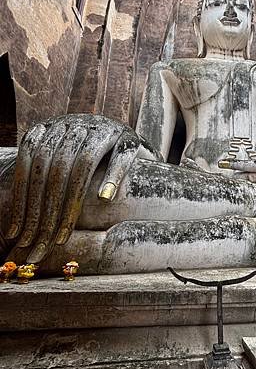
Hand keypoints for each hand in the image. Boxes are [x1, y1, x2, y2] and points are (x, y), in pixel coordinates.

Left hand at [6, 114, 142, 264]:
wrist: (129, 139)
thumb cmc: (92, 161)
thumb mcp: (61, 162)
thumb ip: (41, 178)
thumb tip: (11, 221)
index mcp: (54, 128)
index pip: (29, 163)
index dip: (20, 200)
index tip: (15, 234)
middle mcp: (77, 124)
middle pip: (55, 169)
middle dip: (44, 212)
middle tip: (39, 244)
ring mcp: (105, 129)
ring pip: (85, 164)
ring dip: (71, 205)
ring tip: (62, 236)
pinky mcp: (130, 137)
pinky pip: (122, 155)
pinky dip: (113, 176)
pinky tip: (104, 199)